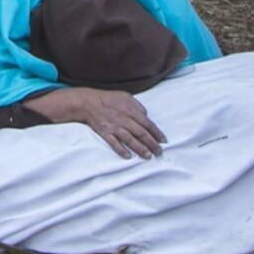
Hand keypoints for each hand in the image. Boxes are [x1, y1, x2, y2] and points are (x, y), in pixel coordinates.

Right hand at [25, 88, 166, 159]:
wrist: (89, 102)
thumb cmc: (109, 99)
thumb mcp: (126, 97)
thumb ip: (138, 106)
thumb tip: (146, 116)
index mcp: (131, 110)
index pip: (148, 124)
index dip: (157, 133)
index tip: (164, 141)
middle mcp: (124, 119)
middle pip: (141, 133)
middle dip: (152, 143)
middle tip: (159, 152)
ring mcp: (114, 127)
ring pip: (130, 139)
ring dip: (140, 148)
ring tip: (148, 156)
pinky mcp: (105, 132)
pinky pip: (114, 143)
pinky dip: (121, 150)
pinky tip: (128, 156)